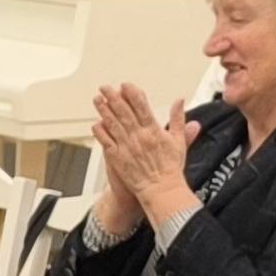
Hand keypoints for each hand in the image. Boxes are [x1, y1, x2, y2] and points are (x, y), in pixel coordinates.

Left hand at [91, 83, 193, 217]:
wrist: (161, 190)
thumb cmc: (170, 168)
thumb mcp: (179, 141)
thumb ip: (178, 119)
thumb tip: (180, 101)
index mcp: (153, 130)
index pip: (140, 106)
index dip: (131, 93)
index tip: (125, 85)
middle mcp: (138, 136)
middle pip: (123, 111)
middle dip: (113, 97)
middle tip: (105, 87)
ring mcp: (126, 147)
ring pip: (112, 124)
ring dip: (103, 110)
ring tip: (97, 99)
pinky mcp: (117, 158)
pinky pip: (106, 141)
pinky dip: (100, 131)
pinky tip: (96, 123)